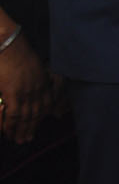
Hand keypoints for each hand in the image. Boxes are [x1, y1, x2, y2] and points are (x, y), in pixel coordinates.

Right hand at [0, 28, 55, 144]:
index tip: (36, 126)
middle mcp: (38, 89)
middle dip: (31, 128)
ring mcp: (27, 92)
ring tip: (17, 140)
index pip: (46, 104)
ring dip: (21, 130)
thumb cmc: (16, 52)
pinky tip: (8, 132)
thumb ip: (33, 79)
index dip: (41, 117)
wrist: (8, 43)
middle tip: (27, 139)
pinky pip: (13, 114)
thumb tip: (25, 88)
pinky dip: (10, 125)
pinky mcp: (14, 93)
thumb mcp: (31, 67)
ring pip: (25, 117)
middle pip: (36, 114)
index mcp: (43, 82)